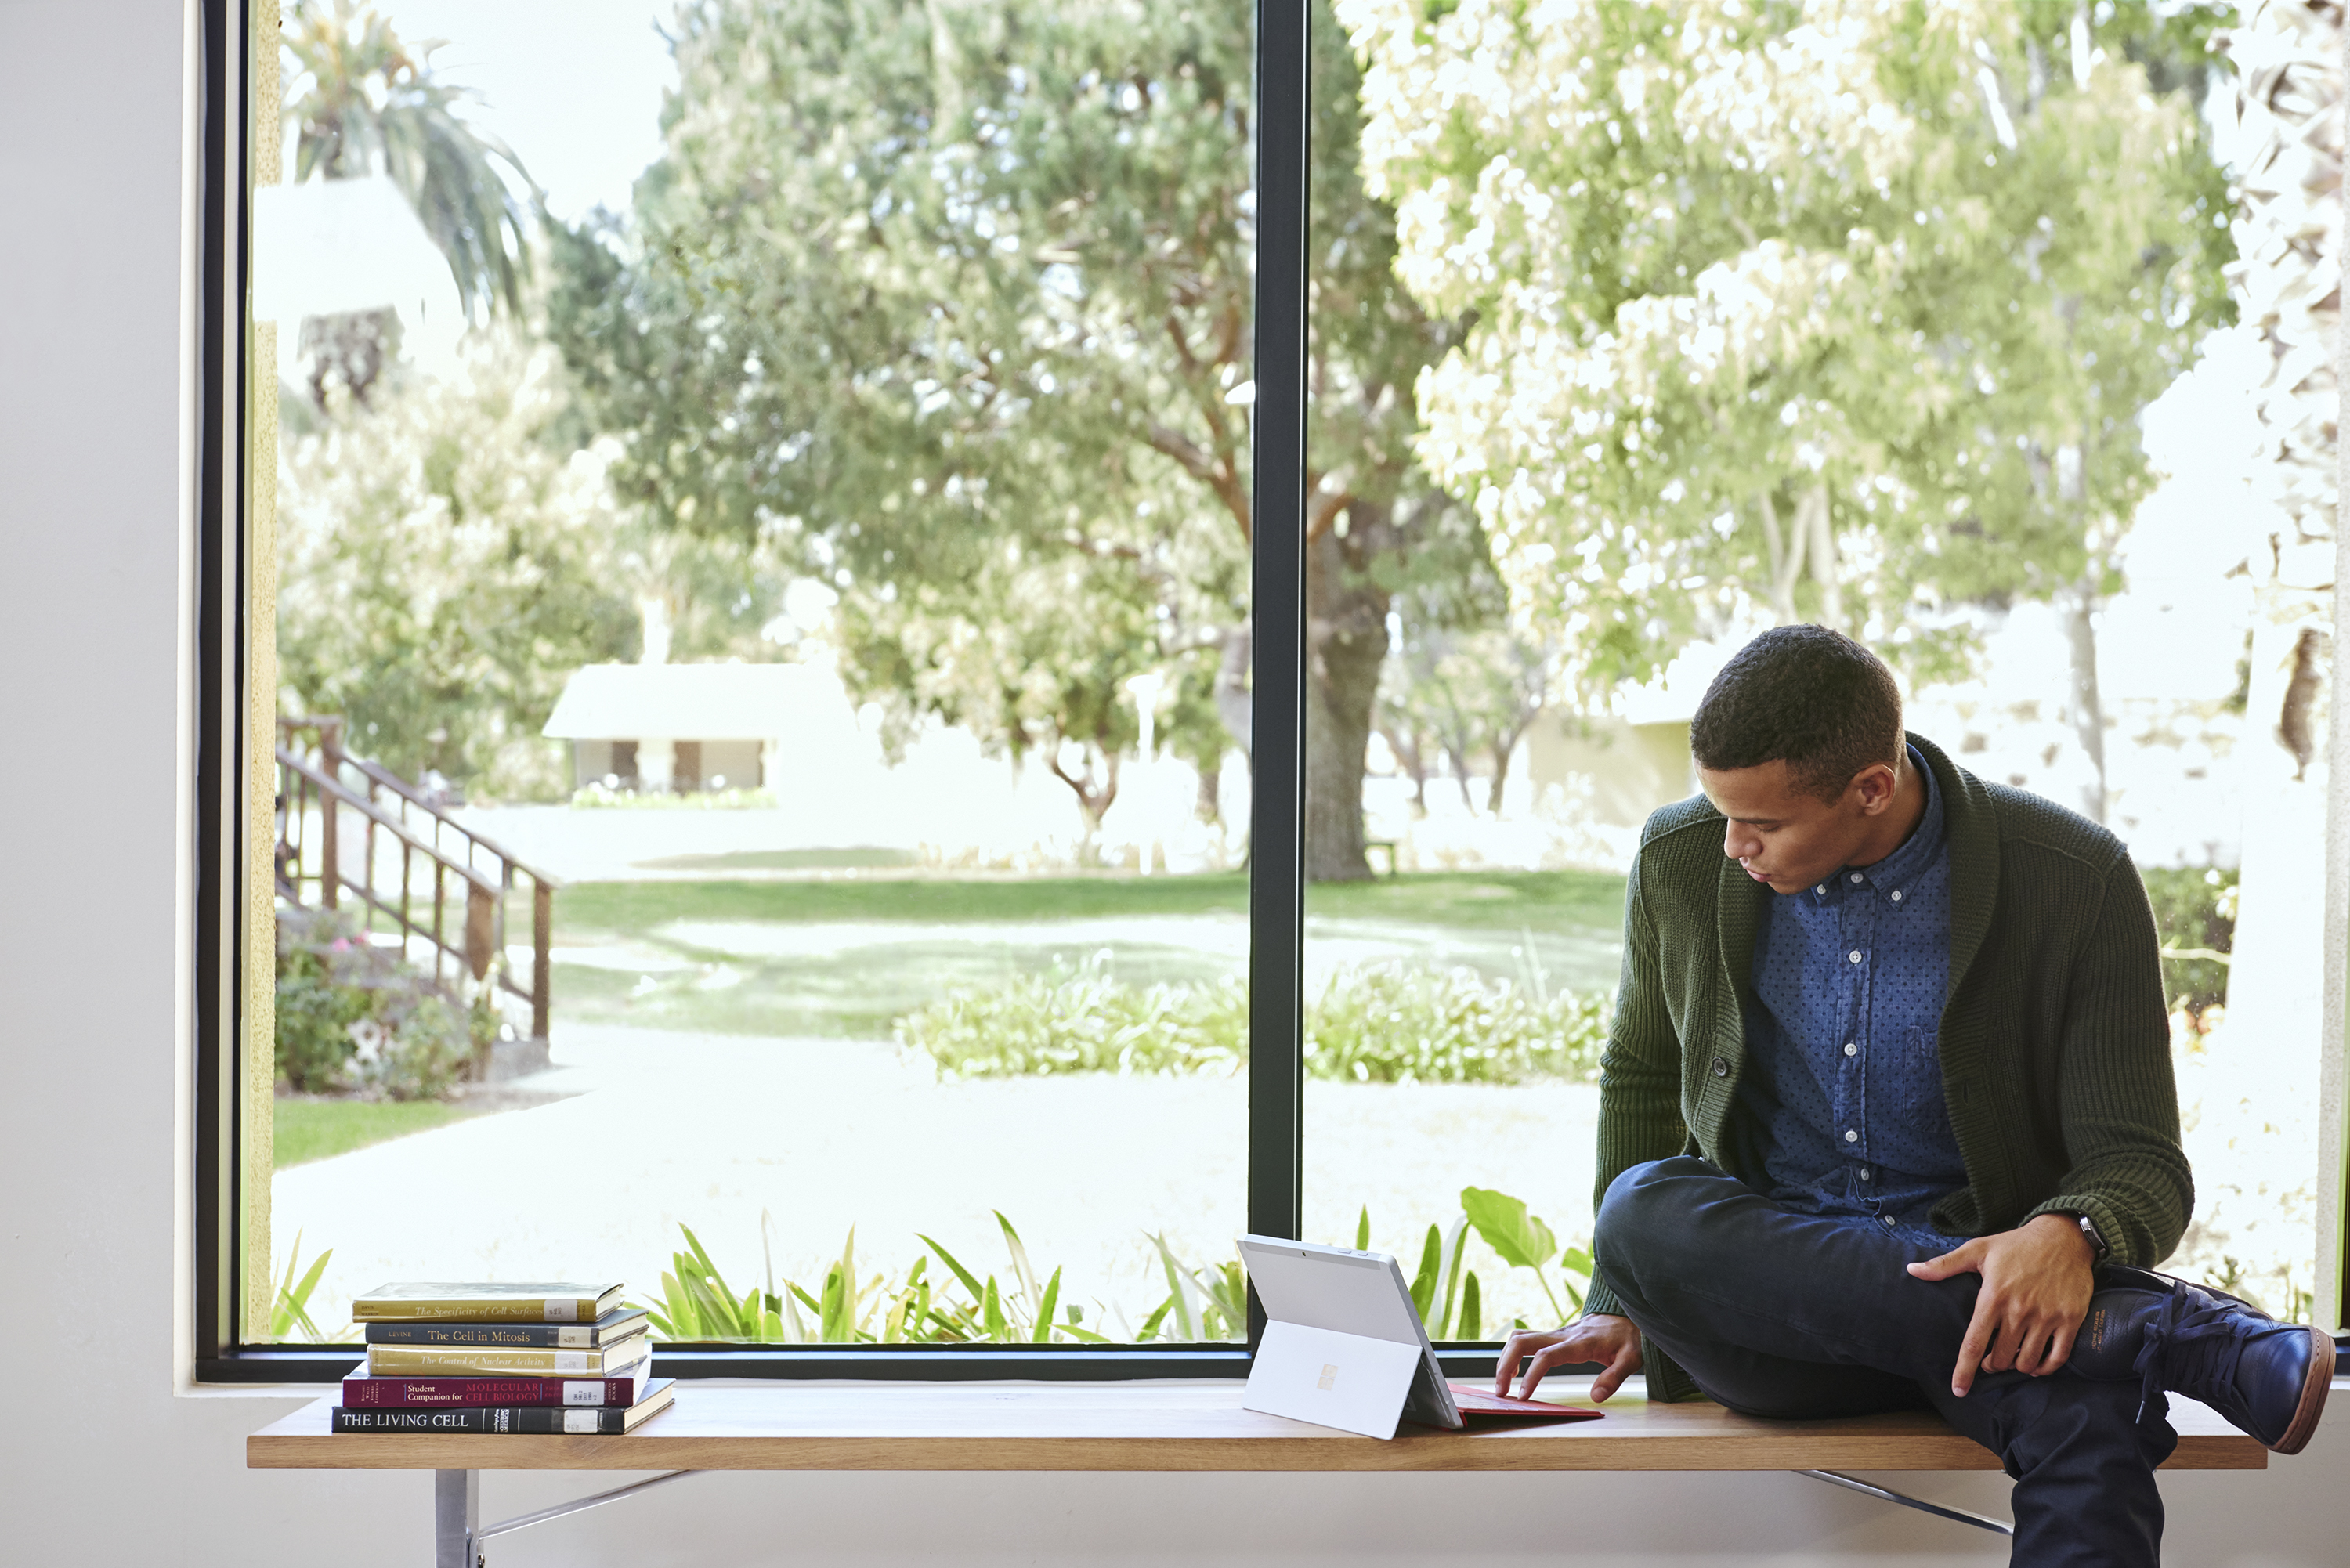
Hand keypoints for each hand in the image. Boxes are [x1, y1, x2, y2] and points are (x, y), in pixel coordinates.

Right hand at [1495, 1314, 1643, 1402]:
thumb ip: (1614, 1377)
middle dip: (1505, 1364)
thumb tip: (1596, 1397)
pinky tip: (1513, 1372)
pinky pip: (1525, 1340)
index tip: (1523, 1396)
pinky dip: (1512, 1354)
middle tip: (1501, 1391)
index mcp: (1579, 1343)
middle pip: (1522, 1342)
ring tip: (1502, 1384)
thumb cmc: (1629, 1338)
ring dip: (1505, 1358)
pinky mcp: (1554, 1337)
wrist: (1626, 1316)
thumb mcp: (1631, 1359)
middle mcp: (1562, 1335)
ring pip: (1519, 1338)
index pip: (1546, 1356)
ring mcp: (1556, 1334)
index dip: (1532, 1375)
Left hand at [1906, 1214, 2095, 1396]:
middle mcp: (2019, 1310)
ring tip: (2011, 1359)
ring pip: (2027, 1361)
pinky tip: (2036, 1366)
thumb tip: (1912, 1271)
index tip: (1958, 1389)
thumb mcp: (1977, 1249)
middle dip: (1991, 1364)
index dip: (1964, 1370)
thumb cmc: (2016, 1244)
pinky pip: (2058, 1358)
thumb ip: (1944, 1265)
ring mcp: (2047, 1317)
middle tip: (1989, 1359)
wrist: (2063, 1237)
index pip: (1973, 1343)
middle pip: (2000, 1358)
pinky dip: (2045, 1368)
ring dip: (2016, 1366)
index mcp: (1993, 1296)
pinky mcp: (2070, 1319)